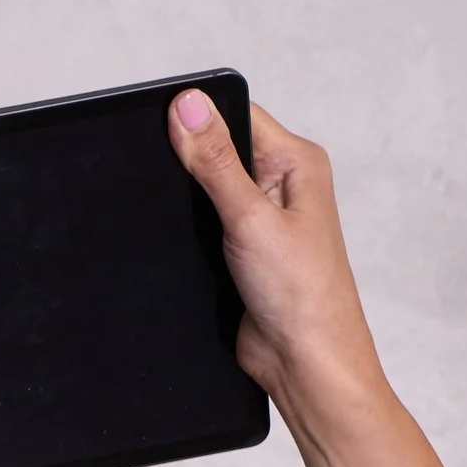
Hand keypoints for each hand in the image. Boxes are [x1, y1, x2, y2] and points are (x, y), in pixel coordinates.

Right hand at [166, 90, 384, 423]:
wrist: (304, 361)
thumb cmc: (302, 294)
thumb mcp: (249, 217)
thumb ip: (214, 161)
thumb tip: (187, 105)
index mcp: (296, 161)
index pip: (236, 114)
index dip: (197, 117)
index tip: (162, 127)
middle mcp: (281, 183)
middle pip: (217, 149)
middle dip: (187, 162)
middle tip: (169, 184)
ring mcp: (261, 217)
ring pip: (205, 189)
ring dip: (187, 202)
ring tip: (184, 221)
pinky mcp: (241, 248)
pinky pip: (203, 223)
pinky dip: (187, 229)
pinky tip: (183, 242)